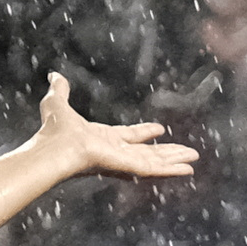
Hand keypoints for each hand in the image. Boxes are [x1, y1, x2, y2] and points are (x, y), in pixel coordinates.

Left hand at [28, 73, 199, 181]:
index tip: (158, 129)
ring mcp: (122, 160)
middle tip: (185, 150)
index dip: (143, 132)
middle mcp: (114, 151)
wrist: (53, 148)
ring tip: (193, 159)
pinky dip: (171, 170)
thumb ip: (60, 90)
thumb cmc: (52, 131)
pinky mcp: (128, 166)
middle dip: (166, 151)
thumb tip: (54, 76)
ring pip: (154, 161)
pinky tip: (187, 169)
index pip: (128, 136)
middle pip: (147, 152)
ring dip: (174, 159)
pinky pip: (154, 169)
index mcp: (101, 137)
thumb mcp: (57, 103)